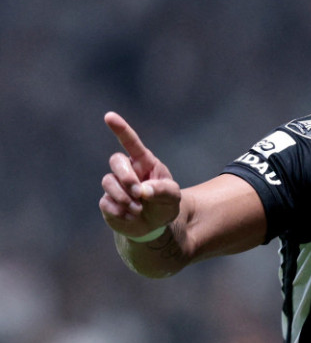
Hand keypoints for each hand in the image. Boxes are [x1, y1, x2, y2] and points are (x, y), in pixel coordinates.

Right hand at [99, 111, 181, 240]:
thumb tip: (143, 191)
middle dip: (126, 176)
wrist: (156, 226)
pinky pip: (106, 202)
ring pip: (108, 181)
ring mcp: (115, 185)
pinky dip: (120, 211)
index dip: (121, 129)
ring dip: (124, 197)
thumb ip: (163, 190)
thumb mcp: (173, 196)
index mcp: (144, 162)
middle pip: (116, 160)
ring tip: (139, 209)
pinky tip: (132, 216)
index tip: (109, 116)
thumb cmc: (165, 203)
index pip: (131, 142)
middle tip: (138, 193)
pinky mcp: (107, 201)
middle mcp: (127, 170)